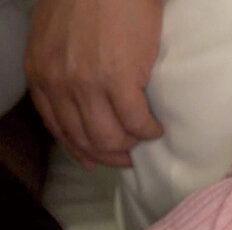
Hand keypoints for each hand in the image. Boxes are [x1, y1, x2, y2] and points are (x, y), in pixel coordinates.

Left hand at [25, 0, 163, 167]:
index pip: (58, 128)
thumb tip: (77, 95)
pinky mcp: (120, 80)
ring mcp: (89, 84)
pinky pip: (137, 123)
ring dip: (131, 144)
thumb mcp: (54, 35)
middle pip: (85, 139)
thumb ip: (58, 65)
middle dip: (109, 154)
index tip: (96, 159)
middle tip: (129, 155)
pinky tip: (157, 127)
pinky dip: (149, 130)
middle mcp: (60, 84)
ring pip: (110, 137)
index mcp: (41, 73)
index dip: (80, 149)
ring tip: (144, 136)